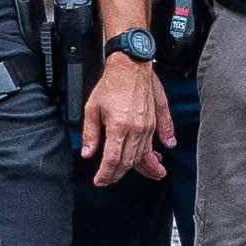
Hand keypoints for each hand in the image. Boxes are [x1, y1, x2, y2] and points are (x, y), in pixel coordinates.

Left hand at [80, 53, 168, 182]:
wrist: (131, 65)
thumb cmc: (111, 83)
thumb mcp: (92, 108)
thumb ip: (90, 134)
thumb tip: (87, 153)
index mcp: (119, 127)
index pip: (113, 160)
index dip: (106, 174)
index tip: (100, 180)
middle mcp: (137, 129)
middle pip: (129, 162)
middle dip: (118, 174)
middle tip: (109, 179)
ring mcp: (148, 126)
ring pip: (143, 155)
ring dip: (138, 168)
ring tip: (133, 174)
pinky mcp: (155, 120)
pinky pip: (157, 141)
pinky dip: (156, 153)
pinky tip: (158, 159)